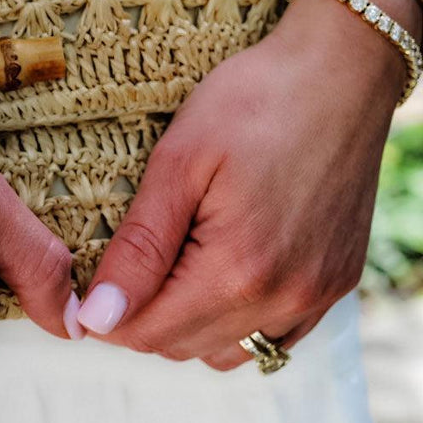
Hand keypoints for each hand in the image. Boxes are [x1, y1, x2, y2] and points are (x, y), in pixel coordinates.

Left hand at [74, 0, 417, 368]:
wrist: (340, 71)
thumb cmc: (253, 102)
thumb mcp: (179, 162)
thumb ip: (138, 248)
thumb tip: (97, 318)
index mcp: (239, 270)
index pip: (149, 333)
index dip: (104, 316)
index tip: (83, 283)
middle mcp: (285, 298)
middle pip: (184, 347)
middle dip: (139, 317)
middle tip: (118, 262)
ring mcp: (317, 295)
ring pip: (228, 351)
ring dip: (185, 324)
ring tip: (164, 266)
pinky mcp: (337, 283)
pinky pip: (273, 335)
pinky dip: (233, 321)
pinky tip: (214, 273)